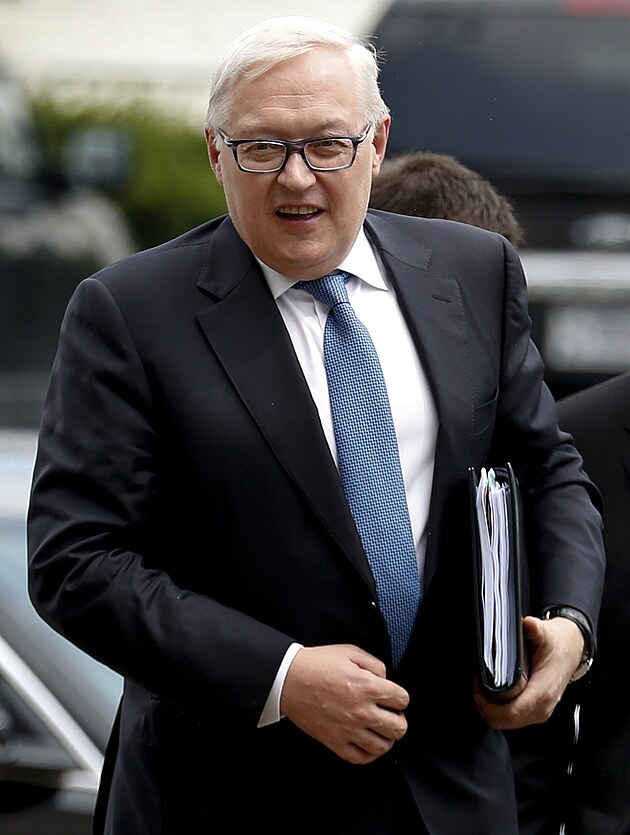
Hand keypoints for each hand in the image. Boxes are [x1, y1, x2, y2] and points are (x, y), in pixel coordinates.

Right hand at [280, 644, 408, 764]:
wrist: (289, 679)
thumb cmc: (317, 664)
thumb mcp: (350, 652)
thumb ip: (375, 665)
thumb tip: (386, 680)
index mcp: (368, 687)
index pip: (402, 699)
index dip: (400, 697)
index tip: (394, 697)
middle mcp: (362, 711)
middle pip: (399, 727)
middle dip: (399, 719)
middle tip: (392, 714)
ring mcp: (349, 730)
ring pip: (383, 746)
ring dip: (387, 737)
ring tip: (381, 730)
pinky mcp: (335, 742)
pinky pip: (361, 758)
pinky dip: (370, 754)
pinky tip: (369, 744)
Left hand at [474, 615, 583, 729]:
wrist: (571, 649)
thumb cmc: (558, 644)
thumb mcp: (547, 633)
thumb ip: (536, 629)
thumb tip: (529, 624)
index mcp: (543, 691)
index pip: (511, 713)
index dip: (489, 705)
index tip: (477, 688)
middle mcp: (543, 706)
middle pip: (505, 722)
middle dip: (485, 708)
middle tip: (476, 688)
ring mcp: (540, 711)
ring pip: (508, 723)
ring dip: (491, 711)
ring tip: (482, 690)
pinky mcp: (537, 711)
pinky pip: (514, 720)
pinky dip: (499, 711)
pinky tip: (493, 695)